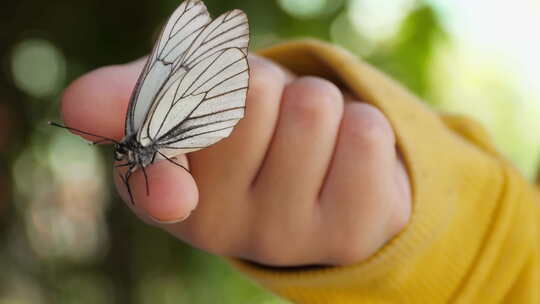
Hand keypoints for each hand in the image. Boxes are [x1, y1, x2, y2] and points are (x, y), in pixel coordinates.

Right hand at [61, 54, 410, 265]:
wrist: (318, 176)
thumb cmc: (242, 128)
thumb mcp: (186, 101)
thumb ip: (136, 95)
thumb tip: (78, 105)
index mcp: (163, 190)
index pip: (150, 164)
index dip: (161, 153)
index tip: (174, 187)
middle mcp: (217, 227)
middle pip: (250, 94)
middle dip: (263, 84)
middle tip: (265, 115)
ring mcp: (287, 237)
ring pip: (312, 107)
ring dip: (312, 103)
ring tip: (304, 138)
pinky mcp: (352, 235)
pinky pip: (366, 133)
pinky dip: (359, 126)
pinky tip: (344, 159)